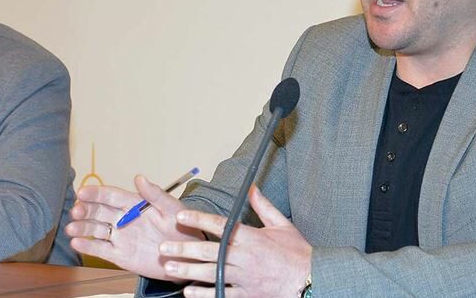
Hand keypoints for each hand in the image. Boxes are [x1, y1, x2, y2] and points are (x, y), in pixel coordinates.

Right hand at [66, 174, 204, 280]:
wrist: (189, 257)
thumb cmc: (183, 228)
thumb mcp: (172, 210)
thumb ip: (155, 195)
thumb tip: (139, 177)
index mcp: (134, 205)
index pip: (111, 196)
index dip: (96, 193)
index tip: (82, 192)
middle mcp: (124, 219)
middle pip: (99, 212)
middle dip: (85, 210)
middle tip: (76, 210)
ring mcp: (121, 237)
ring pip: (96, 230)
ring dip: (82, 228)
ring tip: (71, 229)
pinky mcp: (120, 256)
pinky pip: (101, 250)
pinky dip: (88, 246)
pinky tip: (76, 243)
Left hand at [158, 186, 311, 297]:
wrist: (311, 281)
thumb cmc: (297, 254)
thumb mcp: (282, 225)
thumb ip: (263, 206)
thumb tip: (251, 188)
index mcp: (252, 238)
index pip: (220, 225)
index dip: (198, 219)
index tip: (180, 216)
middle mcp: (245, 257)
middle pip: (209, 251)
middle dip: (184, 248)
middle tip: (164, 246)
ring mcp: (244, 278)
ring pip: (210, 273)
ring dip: (188, 270)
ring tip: (169, 267)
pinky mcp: (247, 294)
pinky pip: (221, 294)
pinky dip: (204, 294)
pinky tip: (189, 292)